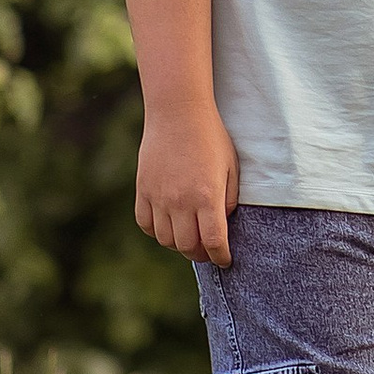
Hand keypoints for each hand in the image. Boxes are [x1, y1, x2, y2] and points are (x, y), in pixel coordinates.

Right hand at [135, 101, 239, 266]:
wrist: (178, 113)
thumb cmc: (211, 137)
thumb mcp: (230, 167)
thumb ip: (229, 200)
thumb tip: (222, 225)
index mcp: (207, 196)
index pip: (213, 242)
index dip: (221, 257)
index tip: (225, 260)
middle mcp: (180, 201)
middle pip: (188, 246)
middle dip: (201, 254)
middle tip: (209, 251)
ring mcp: (158, 197)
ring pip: (166, 240)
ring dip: (179, 245)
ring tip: (189, 238)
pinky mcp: (143, 190)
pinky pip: (146, 224)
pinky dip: (157, 231)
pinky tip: (169, 224)